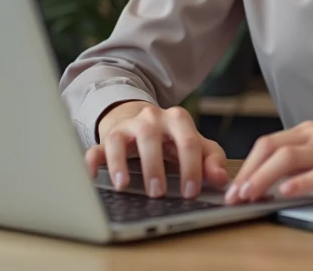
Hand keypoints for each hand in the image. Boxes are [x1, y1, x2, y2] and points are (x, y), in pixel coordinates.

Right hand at [85, 100, 228, 198]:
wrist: (147, 122)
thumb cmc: (175, 139)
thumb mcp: (197, 145)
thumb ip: (212, 159)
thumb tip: (221, 179)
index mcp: (177, 119)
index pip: (187, 141)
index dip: (191, 167)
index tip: (190, 191)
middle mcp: (150, 118)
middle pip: (150, 137)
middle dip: (154, 166)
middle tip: (158, 193)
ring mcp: (127, 128)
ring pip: (119, 140)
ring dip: (120, 163)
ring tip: (123, 185)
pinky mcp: (107, 140)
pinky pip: (95, 148)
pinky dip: (91, 162)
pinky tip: (93, 177)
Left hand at [225, 121, 312, 203]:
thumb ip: (296, 162)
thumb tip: (260, 179)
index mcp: (308, 131)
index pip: (267, 144)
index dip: (245, 165)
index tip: (232, 188)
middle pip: (272, 148)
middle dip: (248, 172)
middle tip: (235, 195)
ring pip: (290, 159)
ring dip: (264, 178)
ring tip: (251, 195)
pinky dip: (299, 183)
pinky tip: (286, 192)